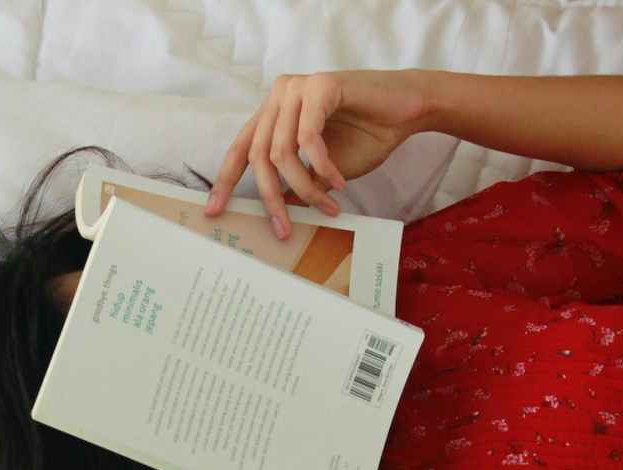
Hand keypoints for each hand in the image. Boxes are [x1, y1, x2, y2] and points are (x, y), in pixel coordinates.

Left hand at [204, 69, 433, 238]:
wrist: (408, 110)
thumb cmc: (367, 136)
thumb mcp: (323, 171)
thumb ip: (298, 185)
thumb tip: (277, 212)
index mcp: (274, 112)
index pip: (241, 148)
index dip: (225, 181)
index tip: (215, 212)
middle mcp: (279, 96)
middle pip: (259, 155)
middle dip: (270, 198)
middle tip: (283, 230)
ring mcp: (298, 87)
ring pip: (281, 151)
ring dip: (304, 187)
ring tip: (327, 206)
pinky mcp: (320, 85)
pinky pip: (309, 139)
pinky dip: (324, 167)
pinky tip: (340, 182)